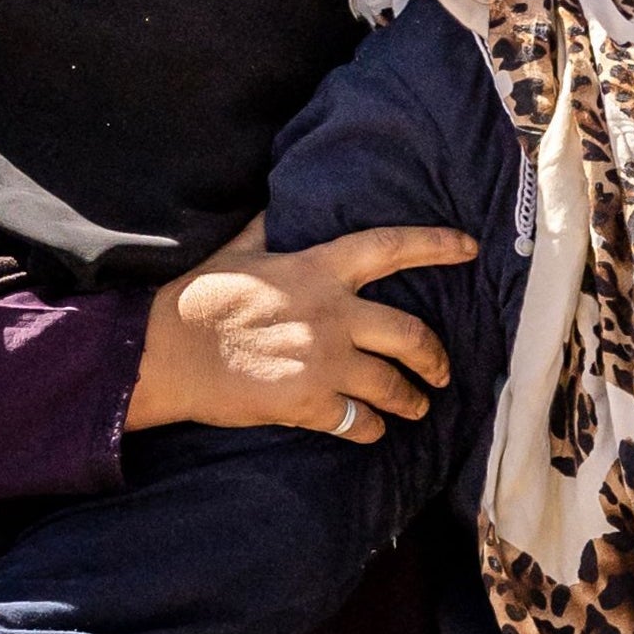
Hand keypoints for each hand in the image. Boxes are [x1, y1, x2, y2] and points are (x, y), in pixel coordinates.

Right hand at [127, 215, 477, 438]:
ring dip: (411, 400)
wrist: (164, 352)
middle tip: (442, 372)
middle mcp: (332, 314)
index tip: (468, 247)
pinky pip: (358, 422)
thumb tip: (278, 202)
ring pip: (392, 386)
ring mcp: (323, 361)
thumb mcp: (239, 250)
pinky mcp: (308, 403)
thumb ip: (268, 228)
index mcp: (318, 269)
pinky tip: (371, 431)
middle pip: (412, 335)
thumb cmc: (198, 297)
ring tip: (416, 407)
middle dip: (436, 359)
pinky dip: (370, 430)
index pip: (391, 248)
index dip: (436, 245)